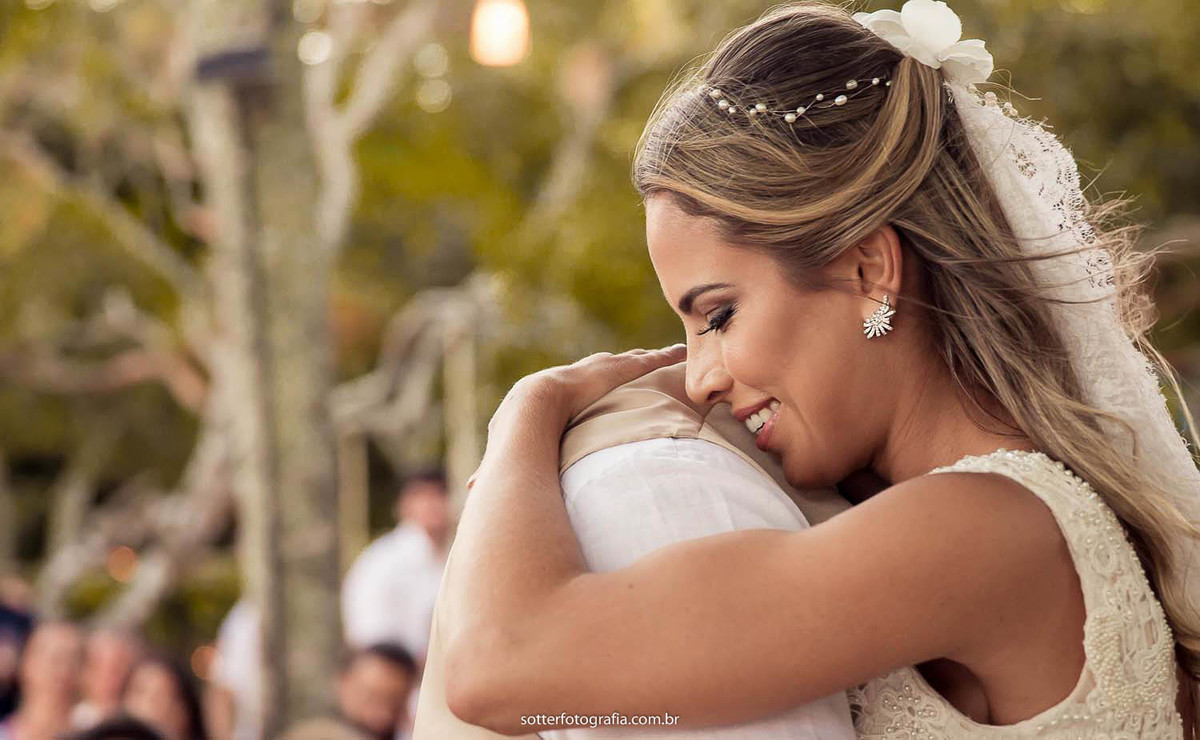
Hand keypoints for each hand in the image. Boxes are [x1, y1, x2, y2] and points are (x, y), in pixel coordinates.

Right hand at [468, 344, 686, 489]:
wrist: (527, 413)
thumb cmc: (516, 436)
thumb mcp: (508, 452)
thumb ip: (495, 471)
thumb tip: (470, 490)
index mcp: (552, 395)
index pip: (576, 389)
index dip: (590, 386)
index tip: (603, 386)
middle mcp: (574, 379)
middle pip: (603, 370)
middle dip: (621, 367)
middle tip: (644, 362)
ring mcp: (593, 373)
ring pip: (625, 365)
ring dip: (645, 361)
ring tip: (666, 355)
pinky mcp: (612, 372)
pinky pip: (643, 364)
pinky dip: (660, 360)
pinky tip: (677, 355)